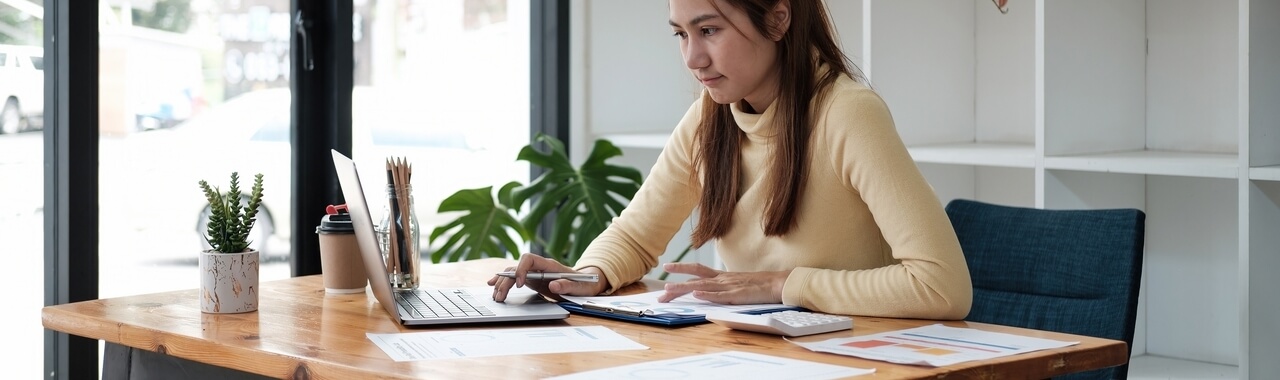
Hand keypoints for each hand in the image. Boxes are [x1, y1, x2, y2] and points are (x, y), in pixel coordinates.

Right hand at [488, 252, 607, 301]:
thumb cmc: (584, 284)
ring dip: (502, 283)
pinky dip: (503, 281)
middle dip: (506, 280)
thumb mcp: (580, 287)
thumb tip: (555, 285)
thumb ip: (568, 285)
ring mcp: (534, 273)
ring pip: (512, 273)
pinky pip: (514, 278)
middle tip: (500, 296)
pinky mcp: (532, 280)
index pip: (528, 259)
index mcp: (549, 265)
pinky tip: (493, 285)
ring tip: (496, 296)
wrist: (586, 283)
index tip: (519, 284)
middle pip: (516, 267)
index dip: (521, 270)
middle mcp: (539, 266)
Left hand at [657, 262, 790, 304]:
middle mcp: (722, 279)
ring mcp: (729, 286)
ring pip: (702, 287)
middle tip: (661, 293)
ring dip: (684, 289)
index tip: (667, 267)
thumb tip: (712, 292)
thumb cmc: (760, 286)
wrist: (779, 283)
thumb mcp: (738, 284)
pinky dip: (707, 295)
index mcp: (722, 276)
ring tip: (670, 290)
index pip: (698, 269)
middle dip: (676, 286)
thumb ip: (725, 287)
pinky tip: (697, 295)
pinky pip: (720, 295)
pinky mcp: (737, 295)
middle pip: (694, 279)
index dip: (682, 267)